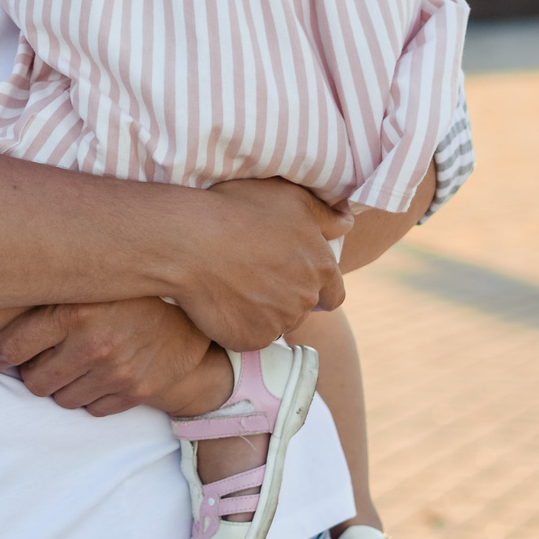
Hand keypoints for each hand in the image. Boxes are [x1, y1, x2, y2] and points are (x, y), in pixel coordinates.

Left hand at [0, 298, 216, 416]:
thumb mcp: (88, 282)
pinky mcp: (135, 392)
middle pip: (34, 382)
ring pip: (61, 399)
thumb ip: (48, 294)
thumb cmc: (128, 293)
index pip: (12, 348)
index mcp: (74, 310)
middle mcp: (93, 343)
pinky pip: (92, 409)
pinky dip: (92, 396)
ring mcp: (116, 372)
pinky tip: (103, 373)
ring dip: (64, 385)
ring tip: (79, 362)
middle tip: (44, 358)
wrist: (192, 314)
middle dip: (34, 373)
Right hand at [169, 178, 352, 348]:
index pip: (334, 292)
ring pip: (277, 323)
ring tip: (235, 285)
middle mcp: (306, 299)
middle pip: (303, 308)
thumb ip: (325, 215)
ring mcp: (279, 322)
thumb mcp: (288, 198)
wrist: (190, 242)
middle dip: (286, 295)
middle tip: (256, 275)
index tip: (297, 280)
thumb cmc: (237, 211)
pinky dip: (240, 324)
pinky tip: (223, 301)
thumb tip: (348, 222)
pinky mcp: (251, 339)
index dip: (319, 287)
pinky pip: (250, 336)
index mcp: (321, 266)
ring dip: (264, 311)